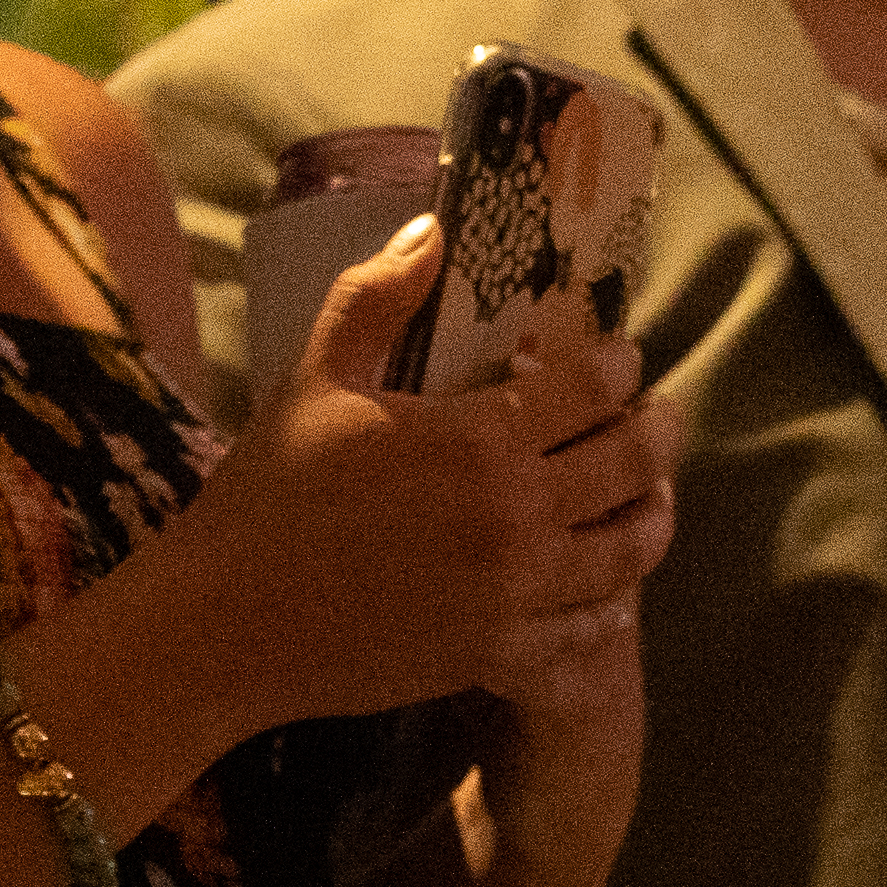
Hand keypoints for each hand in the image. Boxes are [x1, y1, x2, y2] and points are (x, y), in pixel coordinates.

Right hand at [151, 222, 681, 739]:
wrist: (226, 624)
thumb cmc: (267, 493)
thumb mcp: (314, 378)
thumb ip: (378, 298)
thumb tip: (433, 230)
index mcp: (476, 438)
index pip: (590, 386)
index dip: (619, 364)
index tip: (623, 357)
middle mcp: (515, 516)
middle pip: (631, 465)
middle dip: (658, 431)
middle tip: (659, 417)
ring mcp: (514, 595)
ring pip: (629, 552)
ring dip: (652, 516)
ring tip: (652, 498)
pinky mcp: (498, 656)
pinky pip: (587, 630)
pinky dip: (609, 604)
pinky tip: (607, 588)